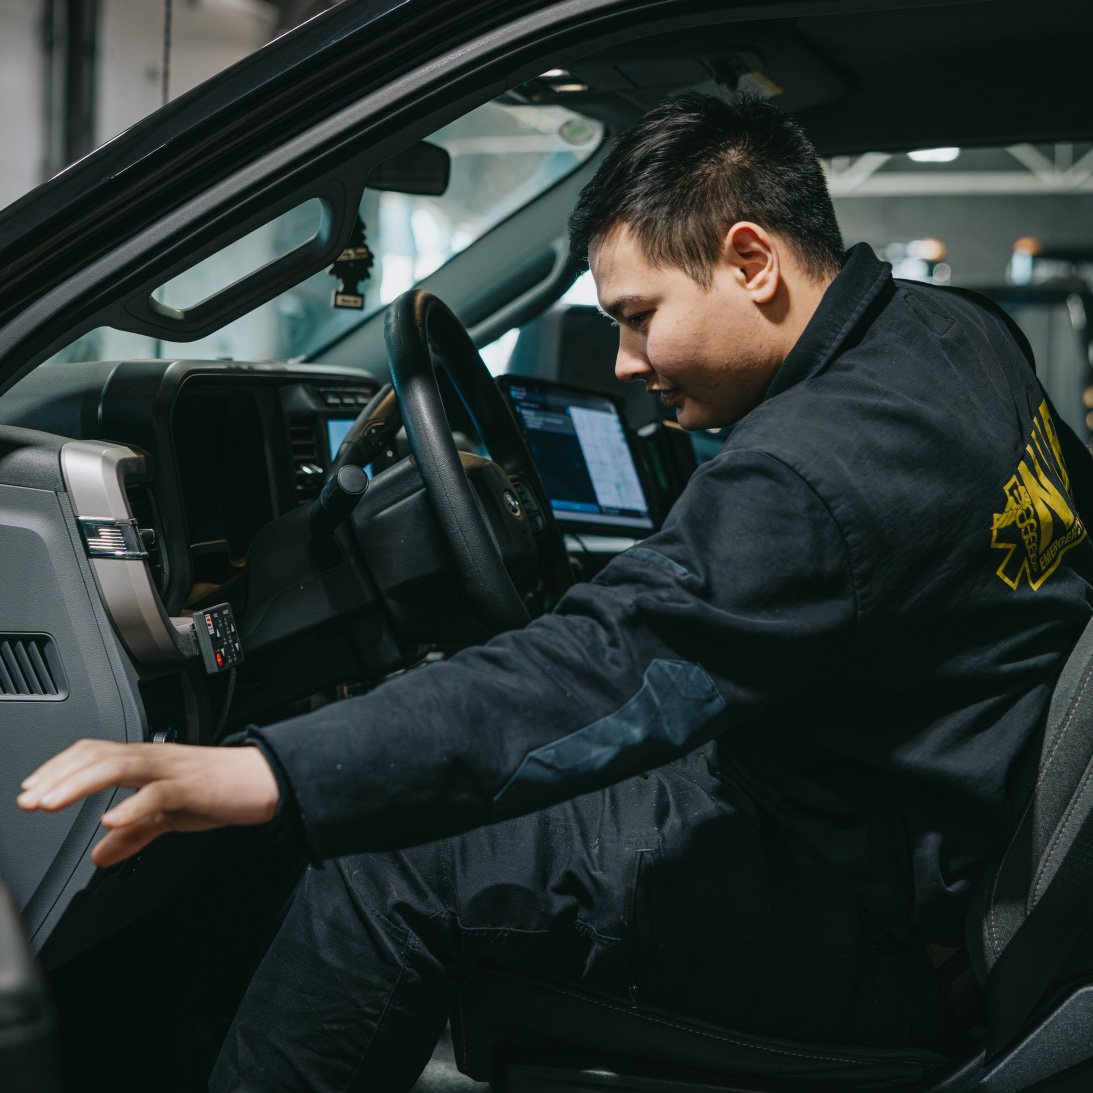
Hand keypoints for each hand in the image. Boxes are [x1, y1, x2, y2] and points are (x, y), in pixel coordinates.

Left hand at [17, 740, 280, 866]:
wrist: (266, 781)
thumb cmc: (222, 791)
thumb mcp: (170, 815)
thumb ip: (135, 832)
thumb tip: (101, 854)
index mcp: (147, 761)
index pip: (92, 754)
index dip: (57, 768)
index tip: (30, 790)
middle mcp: (154, 758)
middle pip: (96, 755)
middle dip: (56, 777)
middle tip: (28, 800)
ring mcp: (172, 769)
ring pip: (117, 766)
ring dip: (78, 784)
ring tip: (51, 803)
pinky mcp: (192, 786)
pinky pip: (157, 793)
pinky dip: (131, 806)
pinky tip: (110, 821)